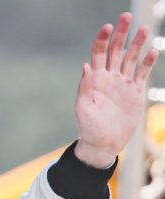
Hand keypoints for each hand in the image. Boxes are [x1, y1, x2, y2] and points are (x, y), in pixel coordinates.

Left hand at [74, 13, 158, 167]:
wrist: (103, 143)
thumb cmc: (89, 127)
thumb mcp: (83, 108)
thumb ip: (85, 88)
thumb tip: (86, 66)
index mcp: (95, 79)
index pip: (98, 53)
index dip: (102, 39)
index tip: (107, 27)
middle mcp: (109, 77)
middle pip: (115, 50)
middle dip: (120, 33)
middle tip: (125, 17)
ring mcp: (123, 83)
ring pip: (131, 58)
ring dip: (137, 43)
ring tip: (144, 27)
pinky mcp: (134, 92)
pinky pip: (142, 73)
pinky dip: (147, 62)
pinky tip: (153, 51)